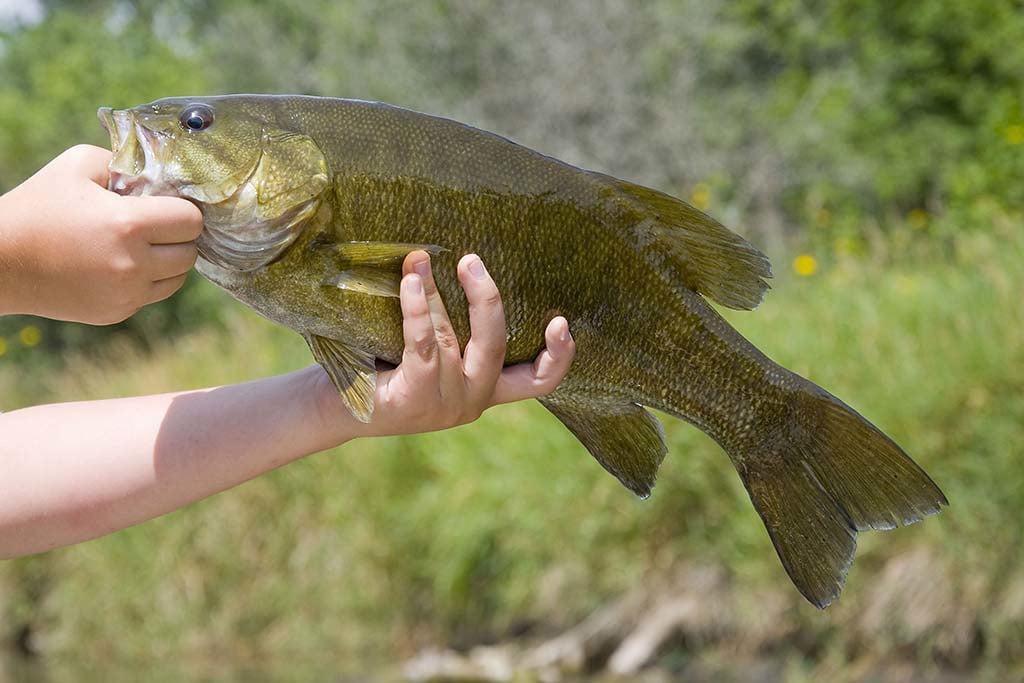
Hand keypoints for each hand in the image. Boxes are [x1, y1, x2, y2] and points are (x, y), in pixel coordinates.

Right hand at [0, 145, 203, 323]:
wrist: (1, 260)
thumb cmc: (38, 206)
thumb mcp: (77, 164)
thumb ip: (125, 163)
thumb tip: (159, 175)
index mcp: (128, 225)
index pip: (191, 220)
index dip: (182, 209)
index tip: (165, 205)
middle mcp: (133, 265)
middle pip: (190, 252)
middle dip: (177, 236)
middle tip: (154, 226)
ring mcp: (127, 294)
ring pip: (178, 278)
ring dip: (168, 261)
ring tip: (140, 245)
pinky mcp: (118, 313)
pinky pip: (153, 295)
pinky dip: (147, 280)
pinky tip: (121, 264)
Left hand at [316, 251, 575, 437]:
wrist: (332, 410)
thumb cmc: (383, 370)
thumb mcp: (429, 353)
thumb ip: (451, 327)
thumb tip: (451, 258)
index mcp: (485, 390)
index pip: (537, 382)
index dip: (559, 356)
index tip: (562, 321)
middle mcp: (472, 402)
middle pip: (497, 346)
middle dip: (486, 299)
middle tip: (471, 260)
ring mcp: (445, 405)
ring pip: (452, 338)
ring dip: (435, 292)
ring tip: (419, 260)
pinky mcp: (414, 400)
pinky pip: (424, 345)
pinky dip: (418, 309)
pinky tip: (410, 283)